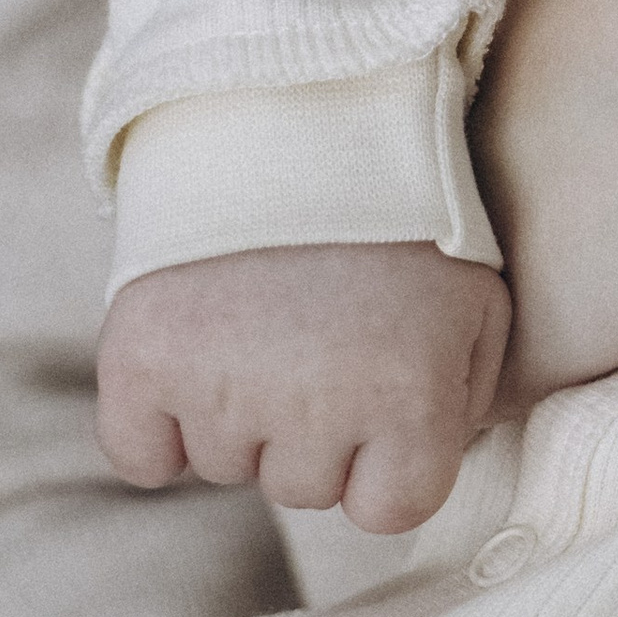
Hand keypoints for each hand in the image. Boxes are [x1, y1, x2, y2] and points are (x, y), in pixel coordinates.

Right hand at [96, 243, 510, 533]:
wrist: (301, 108)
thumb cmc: (403, 212)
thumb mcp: (476, 297)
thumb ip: (465, 399)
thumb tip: (435, 465)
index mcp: (409, 392)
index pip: (390, 508)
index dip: (388, 457)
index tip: (385, 391)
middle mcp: (315, 404)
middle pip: (303, 487)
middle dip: (317, 426)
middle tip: (322, 329)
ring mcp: (221, 384)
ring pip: (225, 464)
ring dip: (243, 410)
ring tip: (267, 312)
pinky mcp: (141, 359)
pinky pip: (141, 457)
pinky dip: (156, 425)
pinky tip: (195, 353)